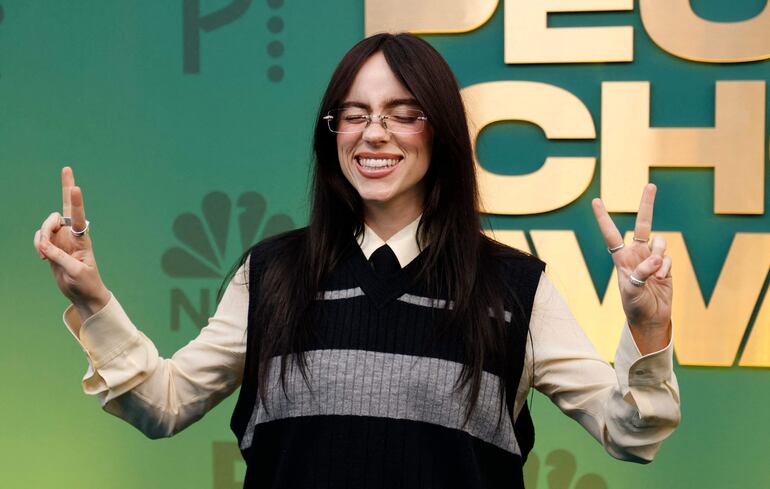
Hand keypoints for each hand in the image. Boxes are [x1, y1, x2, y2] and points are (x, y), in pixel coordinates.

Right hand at [34, 167, 110, 324]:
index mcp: (83, 238)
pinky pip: (39, 238)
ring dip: (41, 238)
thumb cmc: (86, 282)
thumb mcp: (75, 271)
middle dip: (50, 220)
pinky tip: (42, 256)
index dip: (75, 200)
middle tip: (48, 241)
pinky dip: (37, 244)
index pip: (79, 216)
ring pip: (46, 226)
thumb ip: (59, 256)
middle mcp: (72, 234)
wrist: (83, 293)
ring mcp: (61, 239)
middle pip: (59, 214)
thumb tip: (44, 245)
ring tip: (45, 255)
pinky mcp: (52, 246)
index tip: (75, 186)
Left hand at [592, 184, 672, 353]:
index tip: (596, 201)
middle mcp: (636, 253)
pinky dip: (666, 267)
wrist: (650, 318)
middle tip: (650, 185)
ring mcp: (652, 258)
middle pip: (643, 224)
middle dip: (647, 204)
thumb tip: (657, 257)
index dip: (603, 218)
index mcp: (621, 258)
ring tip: (656, 273)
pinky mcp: (666, 265)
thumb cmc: (634, 305)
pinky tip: (662, 280)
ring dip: (659, 255)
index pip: (611, 234)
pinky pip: (668, 258)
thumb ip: (642, 273)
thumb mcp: (632, 290)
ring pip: (660, 242)